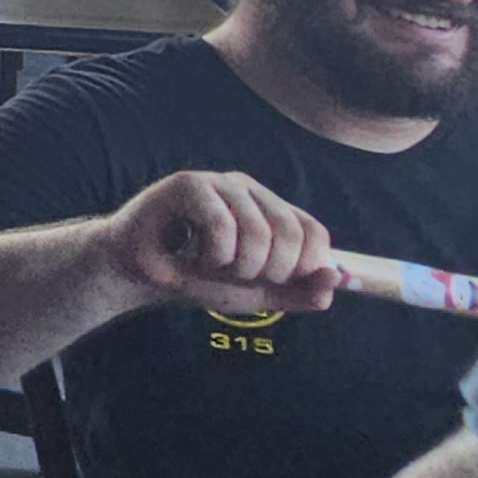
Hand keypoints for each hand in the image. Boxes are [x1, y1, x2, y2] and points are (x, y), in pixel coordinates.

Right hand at [96, 170, 342, 313]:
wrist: (140, 274)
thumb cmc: (198, 277)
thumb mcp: (257, 293)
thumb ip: (299, 292)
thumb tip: (338, 278)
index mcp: (271, 210)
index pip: (315, 233)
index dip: (302, 268)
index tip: (271, 282)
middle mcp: (251, 191)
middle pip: (290, 234)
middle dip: (268, 272)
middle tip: (238, 277)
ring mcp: (220, 184)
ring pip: (258, 232)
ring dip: (235, 267)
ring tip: (211, 266)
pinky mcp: (189, 184)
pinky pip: (223, 227)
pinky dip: (212, 256)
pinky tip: (192, 254)